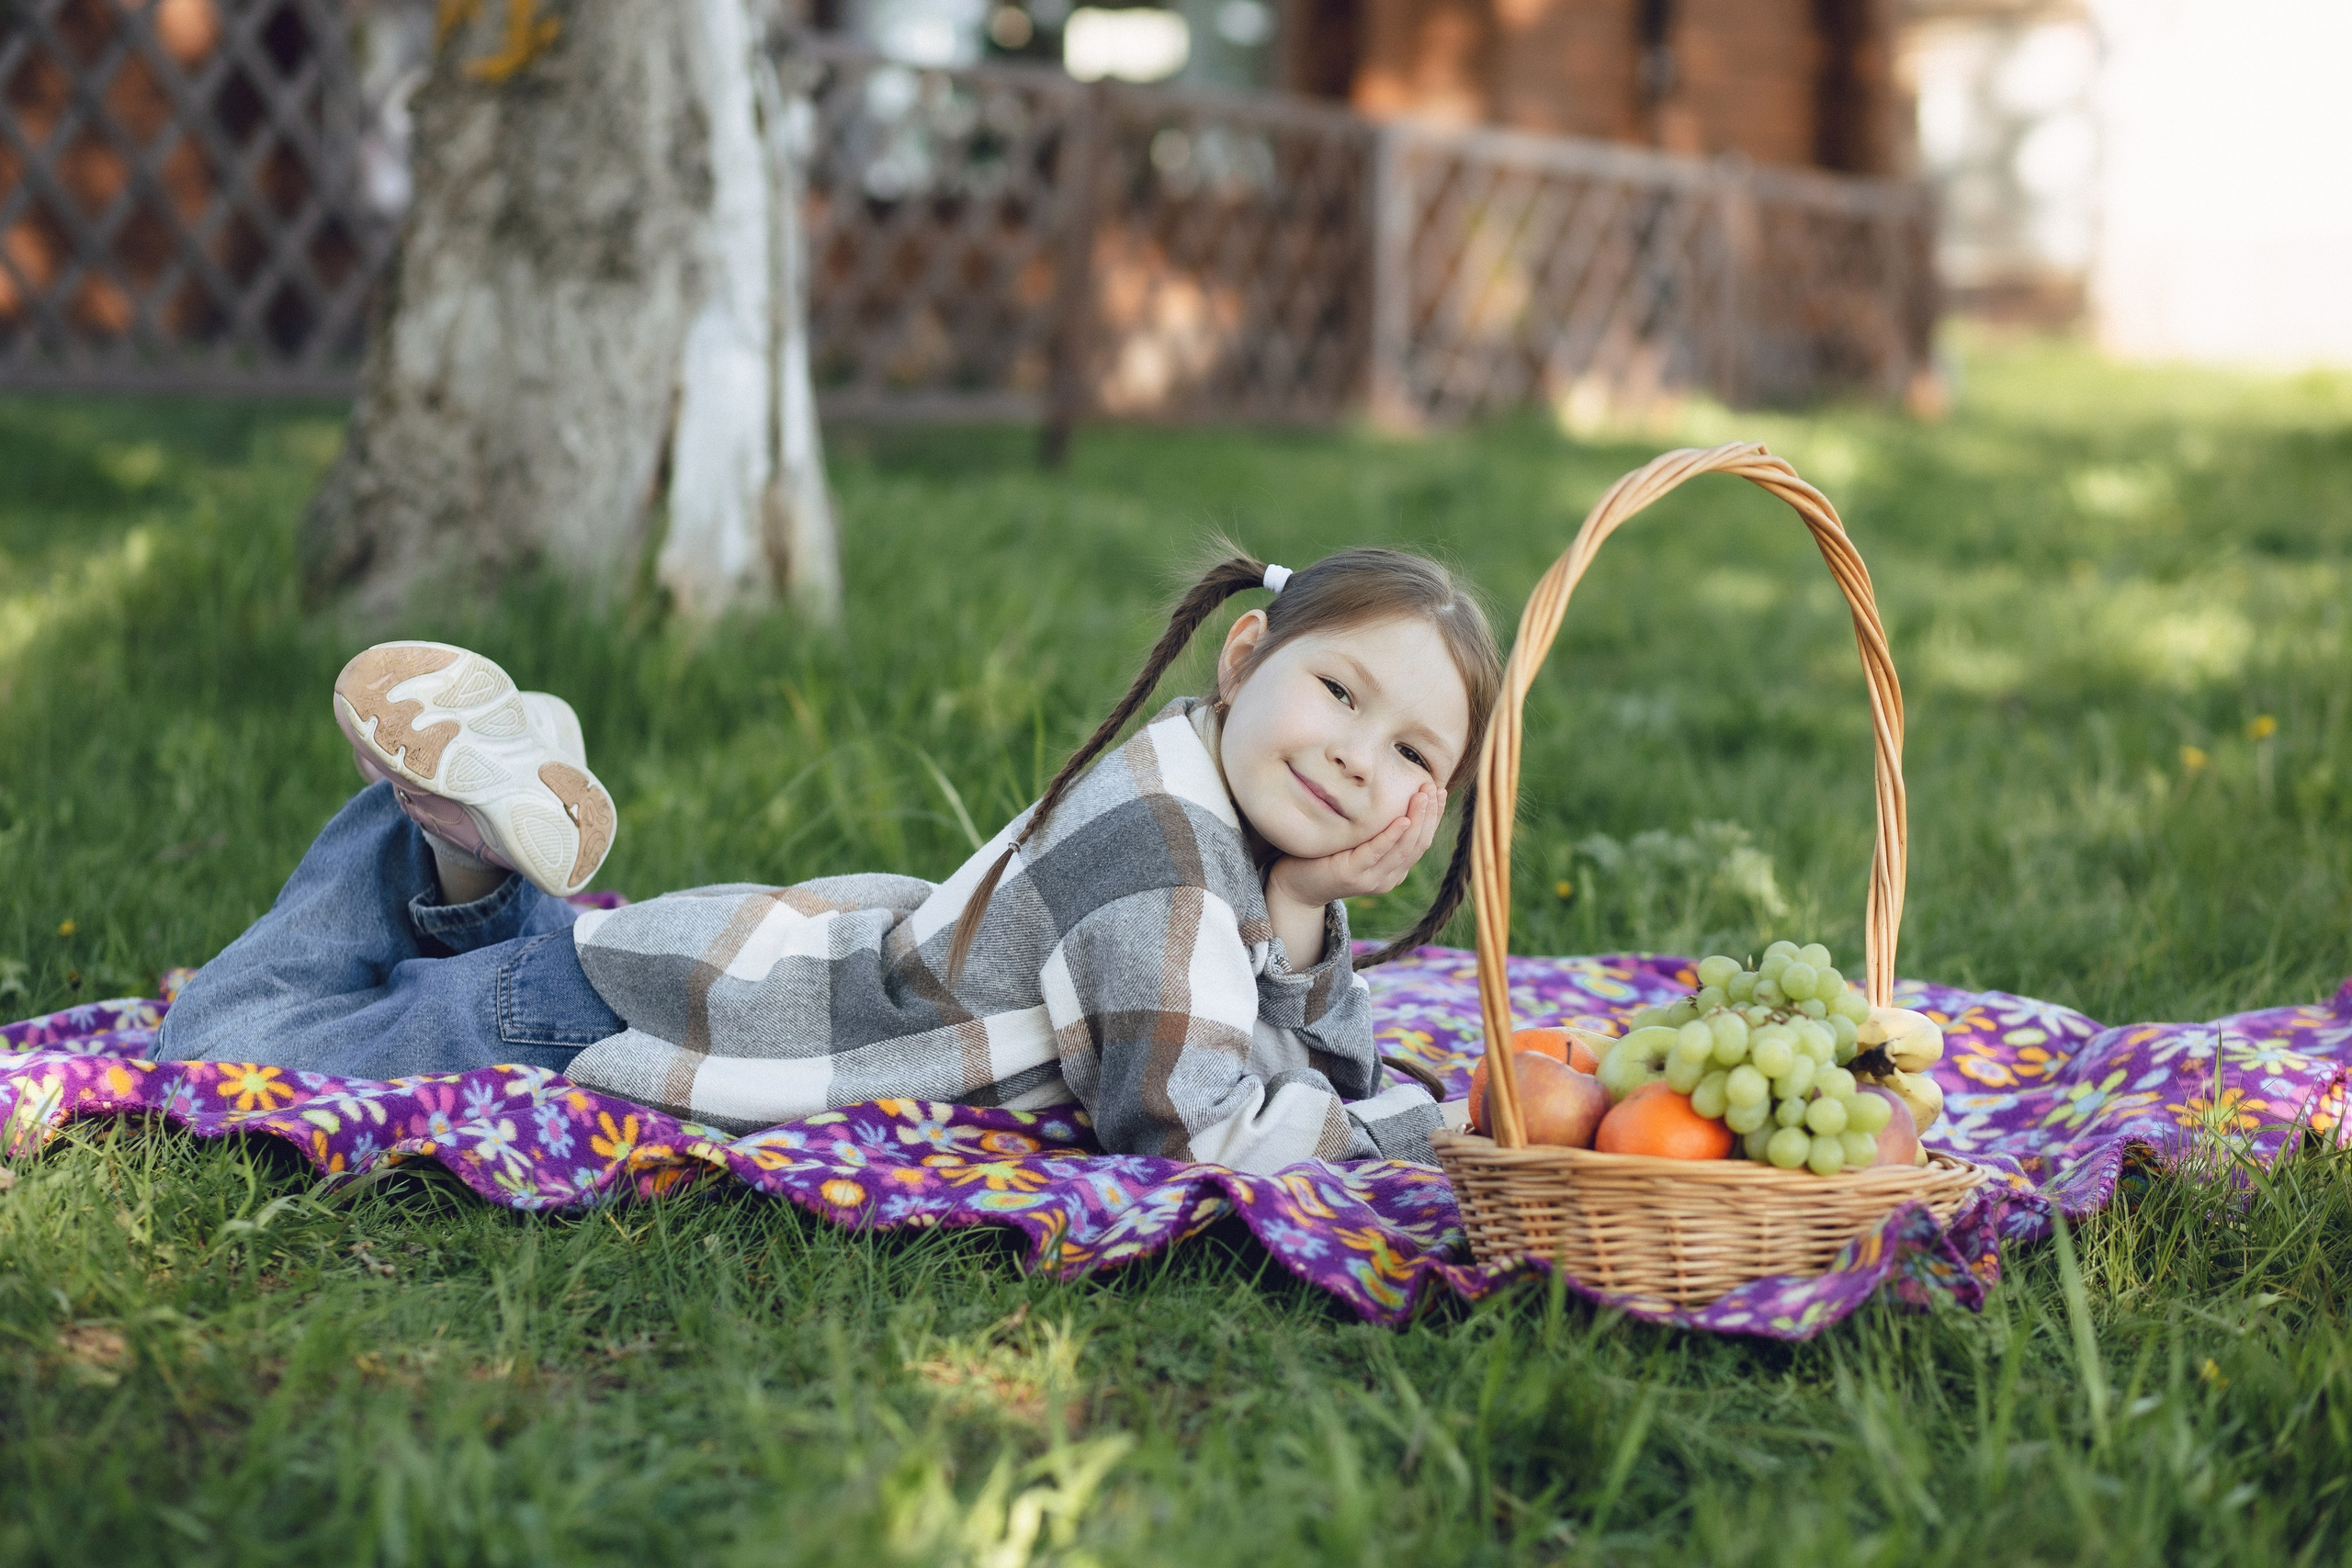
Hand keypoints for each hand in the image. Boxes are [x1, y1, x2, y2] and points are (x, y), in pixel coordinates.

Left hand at [1266, 782, 1445, 911]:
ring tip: (1423, 796)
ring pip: (1404, 849)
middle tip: (1434, 788)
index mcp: (1394, 870)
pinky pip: (1376, 853)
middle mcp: (1388, 878)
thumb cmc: (1326, 857)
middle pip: (1418, 844)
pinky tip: (1402, 820)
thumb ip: (1377, 828)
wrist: (1296, 886)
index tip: (1440, 791)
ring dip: (1417, 820)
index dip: (1434, 816)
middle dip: (1430, 814)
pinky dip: (1392, 837)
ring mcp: (1371, 879)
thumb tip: (1394, 794)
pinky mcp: (1352, 875)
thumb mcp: (1358, 841)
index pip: (1422, 841)